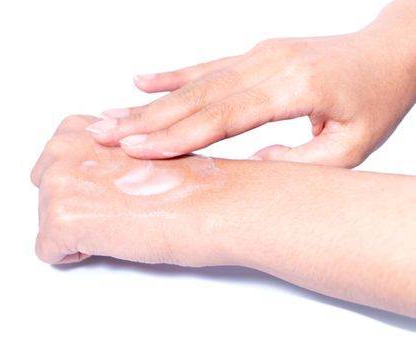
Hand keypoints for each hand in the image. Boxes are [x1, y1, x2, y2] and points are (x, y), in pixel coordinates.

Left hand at [30, 115, 229, 264]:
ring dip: (78, 232)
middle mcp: (60, 150)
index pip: (52, 167)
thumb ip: (99, 159)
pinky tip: (110, 239)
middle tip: (114, 211)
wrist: (206, 202)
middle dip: (73, 208)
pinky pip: (48, 251)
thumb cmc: (182, 181)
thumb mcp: (131, 151)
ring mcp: (57, 184)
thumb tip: (89, 182)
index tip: (107, 193)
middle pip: (45, 195)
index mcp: (78, 130)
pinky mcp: (61, 220)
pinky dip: (74, 255)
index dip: (80, 188)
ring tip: (119, 222)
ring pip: (46, 223)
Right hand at [86, 27, 415, 166]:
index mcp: (294, 88)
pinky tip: (143, 80)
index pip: (221, 118)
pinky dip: (172, 74)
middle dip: (146, 119)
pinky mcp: (254, 54)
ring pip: (194, 82)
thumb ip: (297, 164)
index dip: (176, 135)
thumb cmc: (376, 98)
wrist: (390, 52)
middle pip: (196, 98)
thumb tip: (250, 167)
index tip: (137, 148)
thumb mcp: (352, 146)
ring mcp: (258, 55)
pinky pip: (206, 64)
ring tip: (112, 115)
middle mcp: (268, 65)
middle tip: (104, 133)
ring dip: (150, 101)